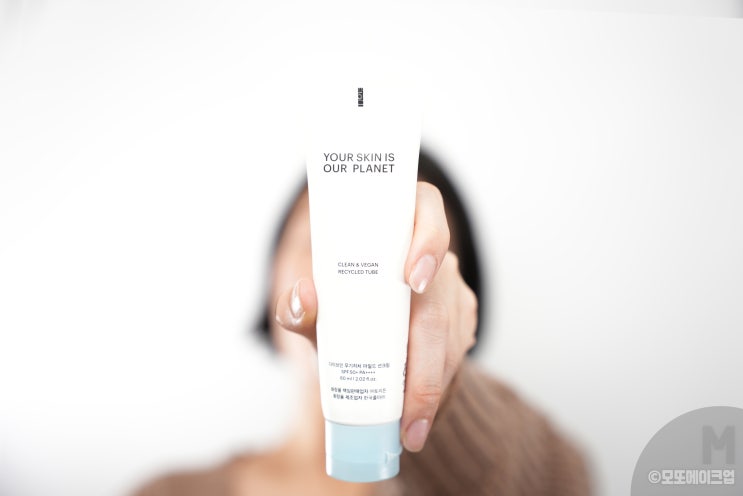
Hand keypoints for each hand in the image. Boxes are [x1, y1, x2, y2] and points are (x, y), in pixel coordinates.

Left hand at [274, 182, 477, 451]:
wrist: (357, 329)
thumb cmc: (337, 308)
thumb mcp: (316, 310)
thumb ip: (298, 307)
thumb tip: (303, 297)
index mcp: (397, 224)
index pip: (424, 210)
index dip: (426, 241)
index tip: (413, 280)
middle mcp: (430, 249)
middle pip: (440, 297)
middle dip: (426, 364)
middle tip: (409, 414)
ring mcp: (451, 284)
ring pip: (452, 333)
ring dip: (434, 385)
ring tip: (411, 429)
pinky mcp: (461, 314)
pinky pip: (457, 350)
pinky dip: (440, 386)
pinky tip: (421, 415)